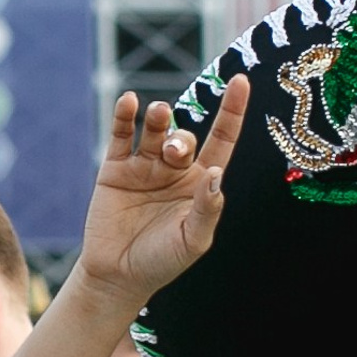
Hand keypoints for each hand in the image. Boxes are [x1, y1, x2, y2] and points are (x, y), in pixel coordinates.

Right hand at [73, 82, 250, 312]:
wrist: (117, 276)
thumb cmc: (162, 261)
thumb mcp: (194, 239)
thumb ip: (208, 207)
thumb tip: (217, 172)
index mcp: (200, 182)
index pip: (222, 139)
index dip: (232, 111)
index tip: (241, 81)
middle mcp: (174, 169)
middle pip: (183, 137)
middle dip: (179, 138)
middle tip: (171, 154)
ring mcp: (144, 166)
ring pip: (154, 130)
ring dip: (157, 118)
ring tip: (155, 113)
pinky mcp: (115, 169)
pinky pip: (122, 135)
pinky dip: (124, 116)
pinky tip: (129, 103)